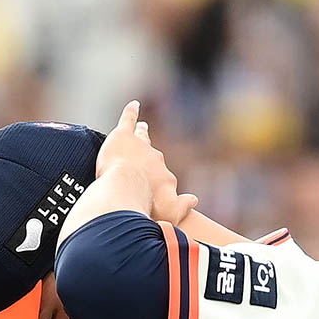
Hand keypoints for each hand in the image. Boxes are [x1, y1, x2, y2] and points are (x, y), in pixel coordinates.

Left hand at [96, 100, 196, 224]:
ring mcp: (140, 146)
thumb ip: (182, 208)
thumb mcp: (168, 212)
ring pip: (142, 137)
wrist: (126, 190)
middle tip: (148, 152)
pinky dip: (131, 112)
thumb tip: (194, 200)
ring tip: (142, 126)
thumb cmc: (145, 204)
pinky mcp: (123, 136)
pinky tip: (133, 105)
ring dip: (142, 132)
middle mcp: (155, 159)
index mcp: (164, 177)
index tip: (158, 184)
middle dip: (151, 155)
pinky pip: (129, 120)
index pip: (163, 177)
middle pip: (153, 156)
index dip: (160, 181)